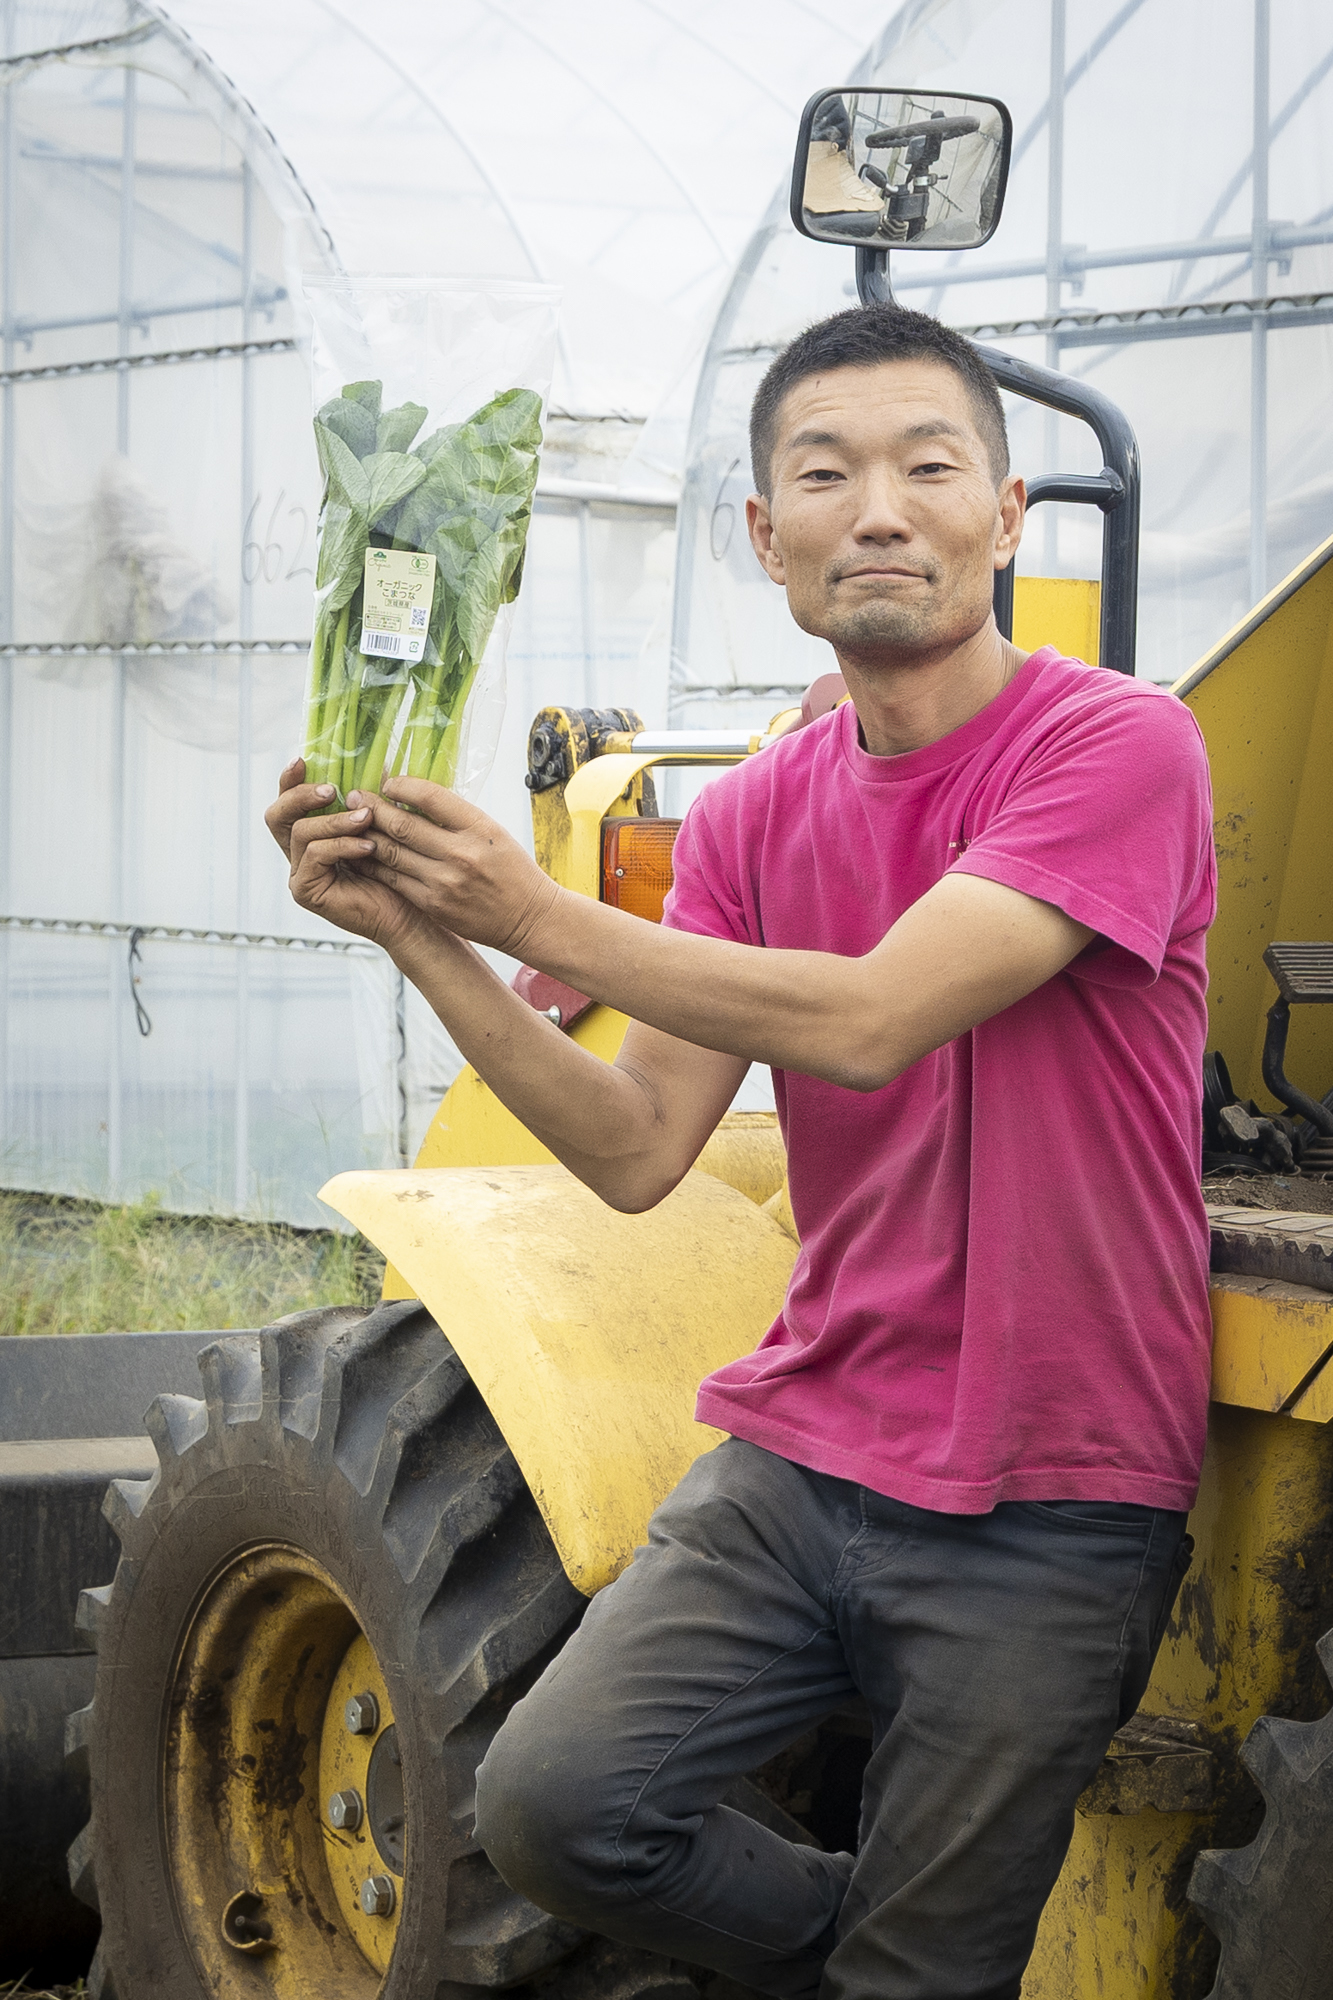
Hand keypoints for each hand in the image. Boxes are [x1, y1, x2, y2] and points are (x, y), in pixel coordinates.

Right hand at [264, 758, 427, 953]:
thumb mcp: (381, 826)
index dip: (289, 780)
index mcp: (312, 835)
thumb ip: (369, 800)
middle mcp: (299, 853)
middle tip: (330, 790)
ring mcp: (300, 873)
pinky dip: (342, 845)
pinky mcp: (307, 891)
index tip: (302, 760)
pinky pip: (316, 856)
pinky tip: (368, 846)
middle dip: (300, 796)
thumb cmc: (398, 871)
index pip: (288, 803)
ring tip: (366, 818)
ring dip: (335, 821)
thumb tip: (376, 762)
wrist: (411, 912)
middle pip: (277, 816)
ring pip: (302, 833)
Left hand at [354, 776, 559, 956]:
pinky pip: (393, 879)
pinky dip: (374, 864)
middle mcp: (460, 854)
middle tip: (355, 796)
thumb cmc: (512, 870)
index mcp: (478, 828)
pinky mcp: (433, 905)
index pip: (430, 796)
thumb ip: (456, 816)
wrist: (528, 917)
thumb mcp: (493, 831)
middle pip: (403, 825)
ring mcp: (444, 882)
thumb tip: (414, 796)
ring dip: (367, 835)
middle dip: (373, 808)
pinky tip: (362, 853)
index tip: (389, 782)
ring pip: (391, 852)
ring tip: (352, 822)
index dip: (401, 785)